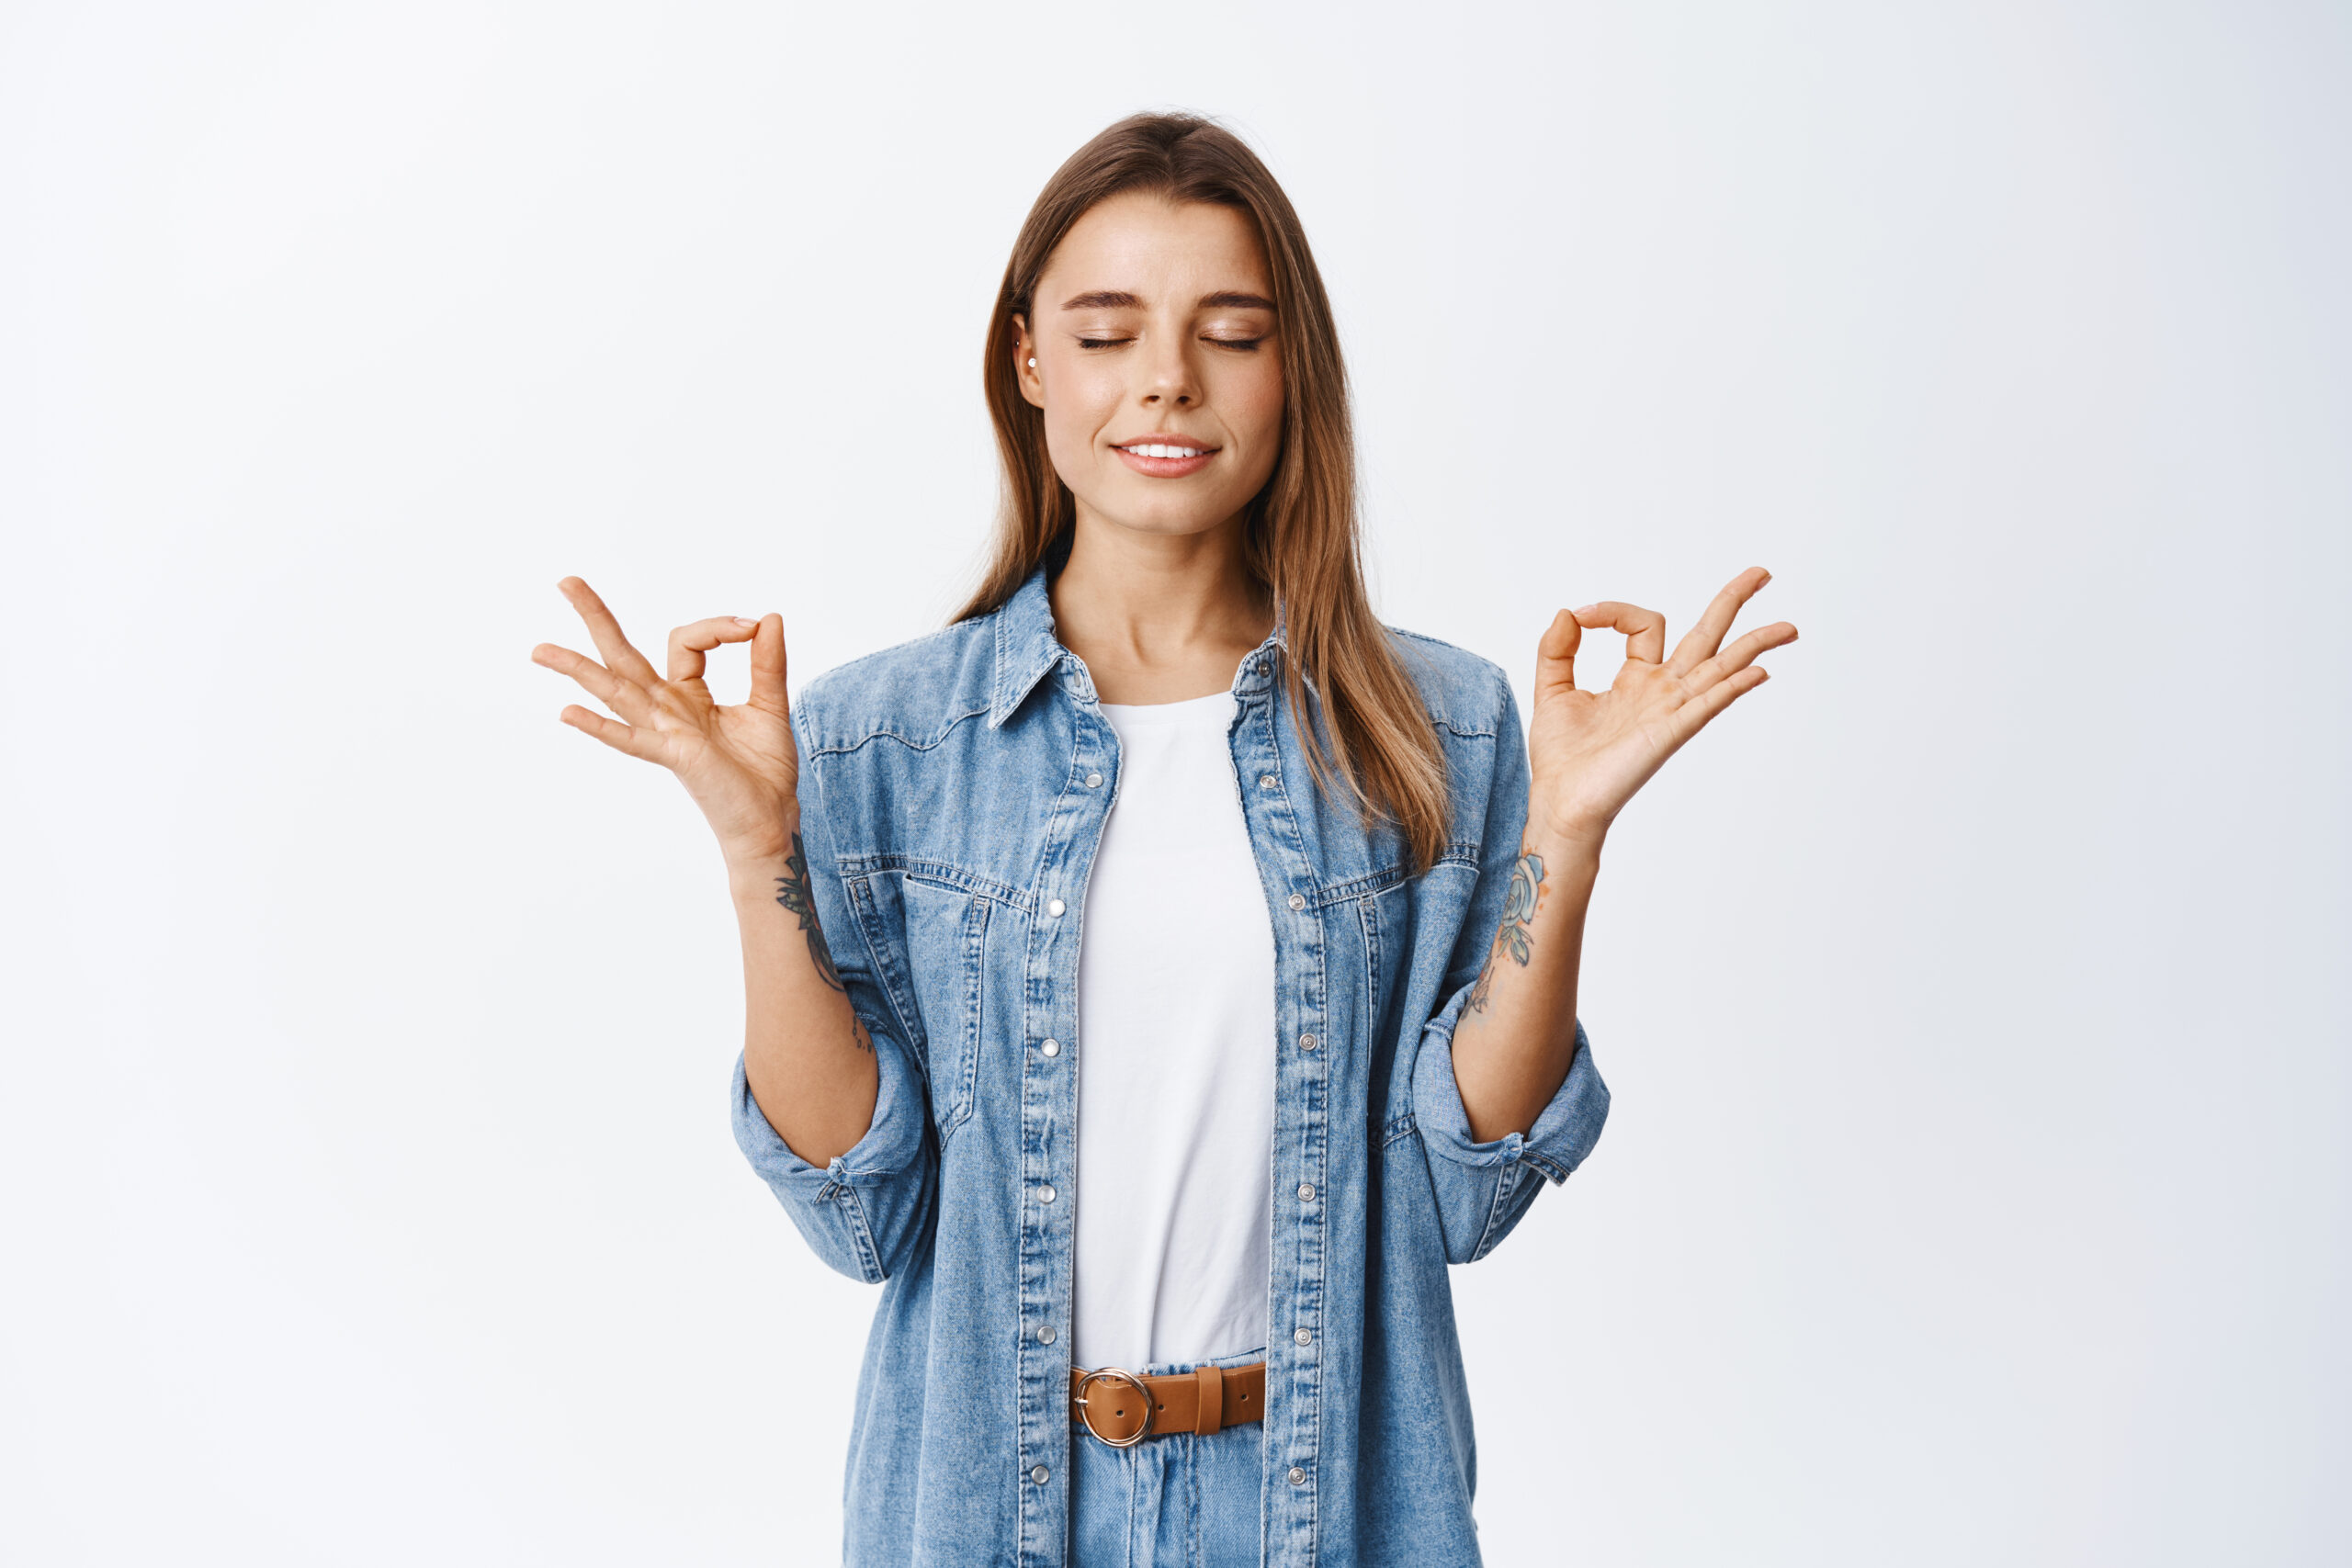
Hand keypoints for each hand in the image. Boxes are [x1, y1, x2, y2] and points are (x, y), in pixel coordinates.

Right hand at [530, 576, 799, 862]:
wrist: (770, 819)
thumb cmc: (763, 771)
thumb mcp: (769, 705)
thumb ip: (767, 663)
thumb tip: (769, 617)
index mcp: (688, 695)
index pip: (686, 640)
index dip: (717, 626)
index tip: (751, 627)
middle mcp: (667, 710)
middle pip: (624, 656)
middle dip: (596, 618)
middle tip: (566, 581)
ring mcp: (665, 733)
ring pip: (615, 691)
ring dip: (578, 669)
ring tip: (539, 649)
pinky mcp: (674, 757)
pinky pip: (633, 740)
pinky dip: (602, 727)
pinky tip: (568, 714)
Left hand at [1524, 567, 1797, 849]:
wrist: (1561, 802)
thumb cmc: (1561, 758)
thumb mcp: (1552, 690)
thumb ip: (1557, 650)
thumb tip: (1568, 612)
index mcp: (1635, 678)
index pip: (1644, 624)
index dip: (1613, 611)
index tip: (1580, 617)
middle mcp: (1661, 690)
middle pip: (1706, 636)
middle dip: (1733, 602)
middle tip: (1762, 573)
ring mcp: (1671, 710)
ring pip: (1721, 667)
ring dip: (1755, 645)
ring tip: (1789, 627)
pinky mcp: (1670, 732)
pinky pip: (1708, 704)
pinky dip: (1732, 687)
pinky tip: (1758, 672)